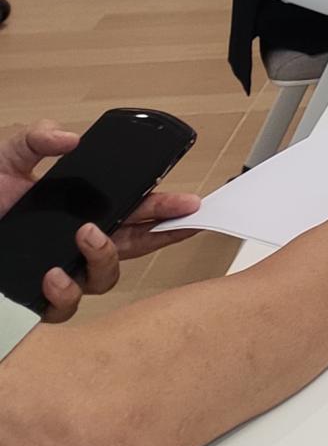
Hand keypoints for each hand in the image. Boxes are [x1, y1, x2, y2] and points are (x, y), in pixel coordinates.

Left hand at [0, 121, 201, 321]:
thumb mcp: (10, 155)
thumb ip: (39, 138)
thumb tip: (70, 138)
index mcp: (81, 210)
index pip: (134, 212)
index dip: (166, 209)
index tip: (191, 203)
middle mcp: (76, 244)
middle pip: (134, 246)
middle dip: (163, 232)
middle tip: (178, 217)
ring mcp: (59, 271)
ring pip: (105, 279)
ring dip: (105, 257)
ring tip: (86, 236)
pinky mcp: (34, 296)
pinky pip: (64, 307)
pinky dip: (65, 293)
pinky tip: (53, 275)